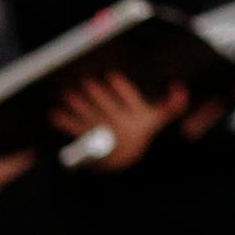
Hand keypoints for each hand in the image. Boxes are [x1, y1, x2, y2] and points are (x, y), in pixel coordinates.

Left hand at [52, 74, 186, 168]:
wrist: (123, 159)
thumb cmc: (139, 132)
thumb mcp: (156, 119)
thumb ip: (170, 105)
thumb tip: (181, 88)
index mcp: (138, 121)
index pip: (131, 102)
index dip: (122, 89)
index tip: (112, 75)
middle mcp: (122, 130)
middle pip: (108, 110)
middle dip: (97, 95)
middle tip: (86, 81)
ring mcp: (104, 137)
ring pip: (91, 119)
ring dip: (78, 107)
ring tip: (68, 94)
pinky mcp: (88, 143)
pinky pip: (76, 131)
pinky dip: (64, 123)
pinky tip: (54, 113)